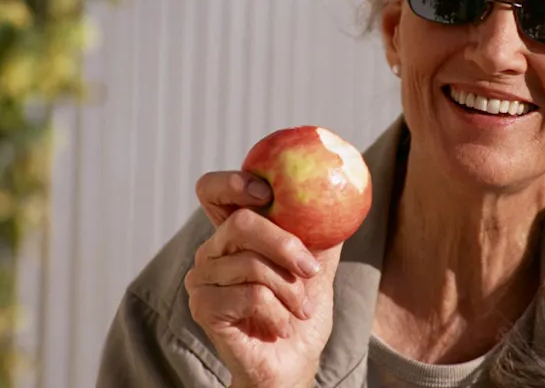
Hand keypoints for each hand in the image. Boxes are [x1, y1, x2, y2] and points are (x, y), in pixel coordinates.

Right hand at [186, 171, 341, 387]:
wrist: (292, 362)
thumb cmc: (300, 312)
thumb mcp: (317, 266)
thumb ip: (322, 232)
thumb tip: (343, 198)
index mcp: (234, 233)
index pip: (213, 191)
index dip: (233, 183)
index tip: (268, 193)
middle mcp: (211, 250)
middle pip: (241, 223)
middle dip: (284, 244)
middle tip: (310, 268)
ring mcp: (202, 279)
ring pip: (251, 263)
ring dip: (289, 290)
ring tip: (300, 309)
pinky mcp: (203, 307)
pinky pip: (248, 295)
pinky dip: (276, 312)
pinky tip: (281, 325)